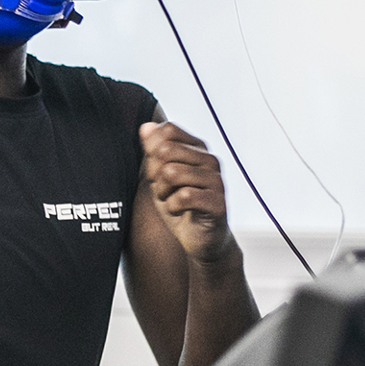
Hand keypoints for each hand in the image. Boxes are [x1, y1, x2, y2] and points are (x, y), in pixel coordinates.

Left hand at [141, 121, 234, 264]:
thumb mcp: (160, 177)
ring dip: (163, 192)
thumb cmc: (181, 206)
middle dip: (155, 174)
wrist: (199, 239)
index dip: (152, 150)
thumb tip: (146, 126)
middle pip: (166, 151)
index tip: (157, 170)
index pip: (168, 131)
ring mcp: (216, 180)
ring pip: (172, 172)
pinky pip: (184, 196)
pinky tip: (178, 211)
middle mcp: (210, 160)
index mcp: (197, 149)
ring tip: (170, 200)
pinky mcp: (218, 202)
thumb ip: (153, 151)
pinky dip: (172, 206)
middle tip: (163, 190)